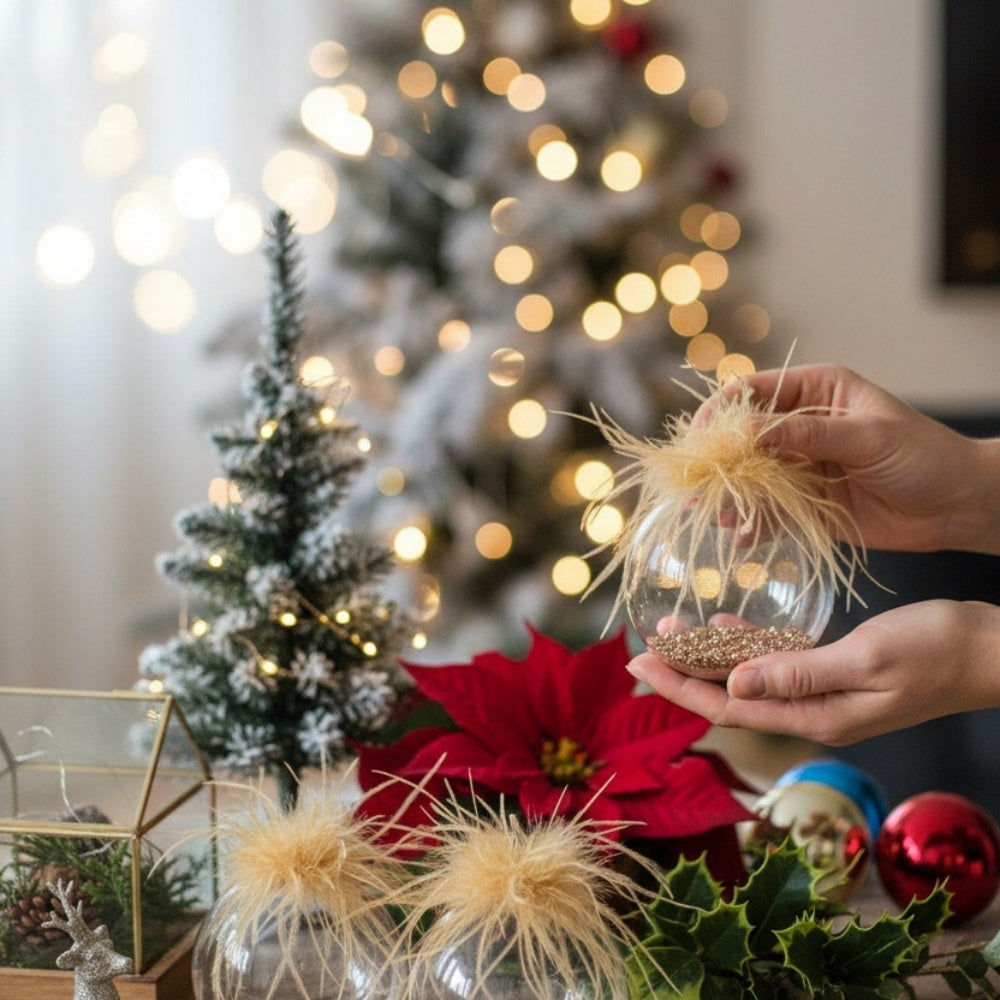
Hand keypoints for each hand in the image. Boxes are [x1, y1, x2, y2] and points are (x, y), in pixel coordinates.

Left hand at [628, 600, 999, 744]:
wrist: (987, 649)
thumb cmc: (937, 651)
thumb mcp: (865, 659)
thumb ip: (798, 673)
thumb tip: (734, 686)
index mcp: (815, 715)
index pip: (727, 707)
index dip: (678, 687)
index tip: (639, 666)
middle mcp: (811, 710)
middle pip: (728, 695)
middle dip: (680, 672)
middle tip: (639, 649)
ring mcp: (822, 693)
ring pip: (748, 677)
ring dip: (707, 655)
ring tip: (670, 628)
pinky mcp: (833, 671)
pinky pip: (775, 661)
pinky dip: (746, 644)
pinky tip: (724, 626)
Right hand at [700, 364, 999, 555]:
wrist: (959, 506)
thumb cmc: (925, 455)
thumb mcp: (868, 436)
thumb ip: (808, 433)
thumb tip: (748, 431)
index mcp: (816, 390)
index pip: (752, 392)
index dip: (720, 413)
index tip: (699, 441)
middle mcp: (800, 425)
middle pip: (742, 438)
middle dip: (718, 463)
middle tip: (696, 488)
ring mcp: (801, 465)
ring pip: (750, 478)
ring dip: (732, 498)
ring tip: (723, 519)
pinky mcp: (805, 504)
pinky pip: (768, 512)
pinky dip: (753, 524)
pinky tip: (743, 538)